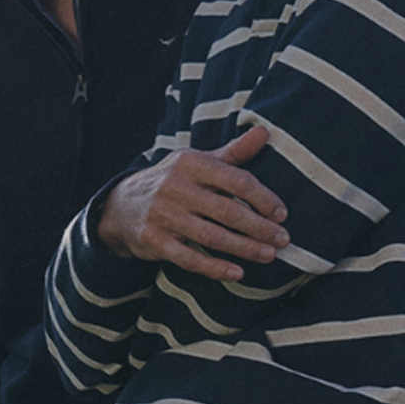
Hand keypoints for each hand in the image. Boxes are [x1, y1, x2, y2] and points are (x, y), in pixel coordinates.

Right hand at [98, 127, 290, 281]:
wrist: (121, 204)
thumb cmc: (174, 182)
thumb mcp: (199, 162)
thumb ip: (234, 152)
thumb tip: (264, 131)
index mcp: (191, 163)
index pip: (236, 180)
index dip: (263, 198)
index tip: (282, 214)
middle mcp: (175, 186)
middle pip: (227, 211)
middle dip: (260, 228)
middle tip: (283, 240)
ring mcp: (162, 214)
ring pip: (212, 236)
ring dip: (245, 248)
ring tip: (269, 255)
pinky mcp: (153, 240)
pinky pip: (189, 258)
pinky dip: (215, 268)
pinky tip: (237, 272)